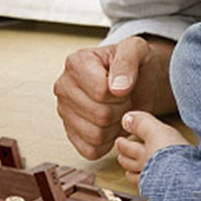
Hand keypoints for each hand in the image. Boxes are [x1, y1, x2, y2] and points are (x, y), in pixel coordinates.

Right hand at [54, 36, 173, 159]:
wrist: (136, 81)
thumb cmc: (134, 65)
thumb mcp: (136, 51)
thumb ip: (126, 62)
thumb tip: (117, 88)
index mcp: (75, 62)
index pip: (101, 91)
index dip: (121, 94)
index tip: (125, 86)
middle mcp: (63, 86)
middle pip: (99, 115)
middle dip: (120, 110)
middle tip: (124, 100)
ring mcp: (64, 111)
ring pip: (95, 135)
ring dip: (115, 127)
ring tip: (117, 111)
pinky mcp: (70, 133)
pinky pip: (90, 150)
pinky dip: (106, 143)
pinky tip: (111, 126)